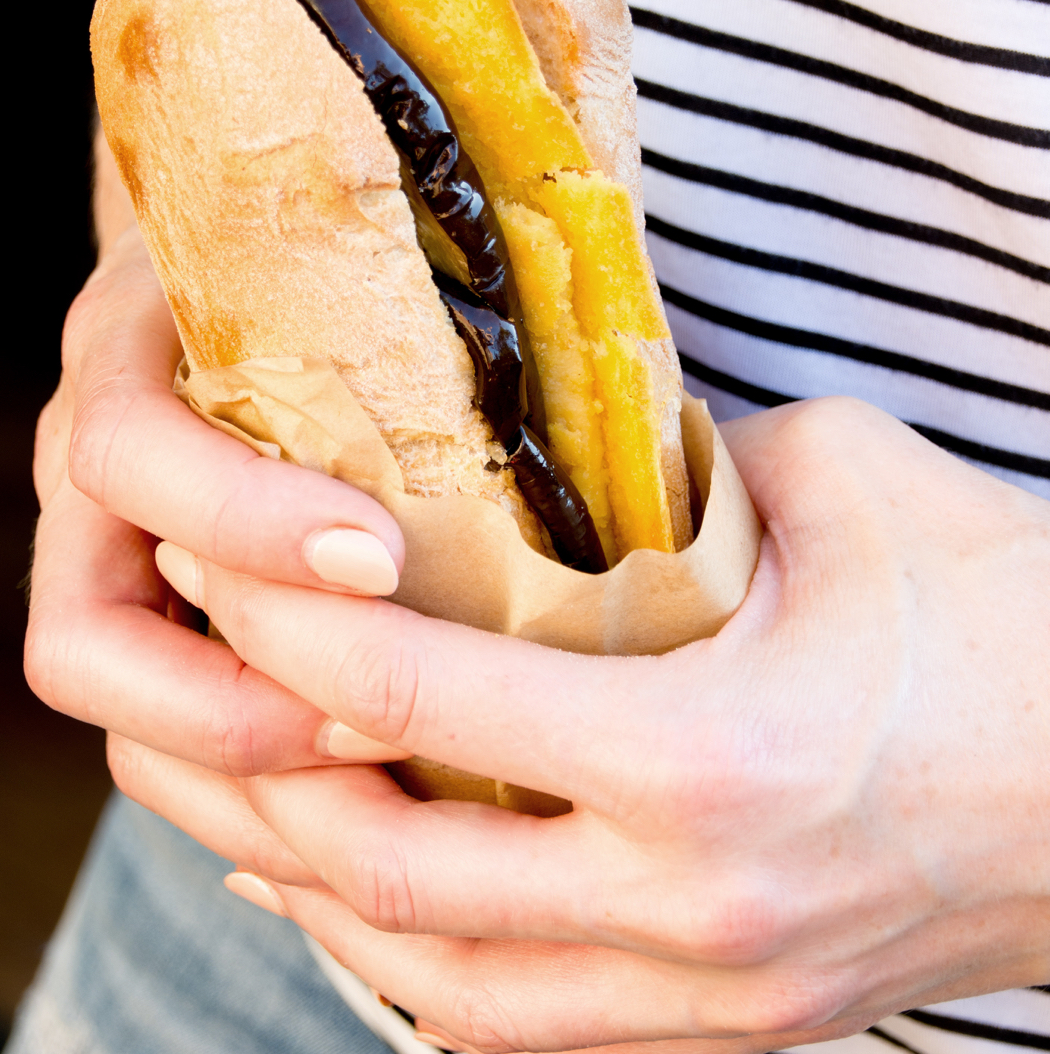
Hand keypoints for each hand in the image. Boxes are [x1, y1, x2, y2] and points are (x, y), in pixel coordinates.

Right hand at [26, 227, 408, 821]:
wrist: (235, 275)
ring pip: (128, 732)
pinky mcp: (165, 647)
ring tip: (395, 772)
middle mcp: (87, 492)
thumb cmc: (293, 266)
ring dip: (258, 780)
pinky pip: (180, 759)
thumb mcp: (319, 258)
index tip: (380, 558)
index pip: (125, 455)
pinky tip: (376, 793)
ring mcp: (111, 581)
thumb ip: (377, 312)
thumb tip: (572, 366)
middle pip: (82, 647)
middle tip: (383, 720)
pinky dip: (270, 802)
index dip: (242, 523)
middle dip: (233, 705)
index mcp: (120, 366)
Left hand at [112, 397, 1049, 1052]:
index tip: (215, 559)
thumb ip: (688, 467)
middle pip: (388, 867)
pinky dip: (415, 965)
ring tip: (238, 805)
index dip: (287, 627)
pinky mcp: (730, 1025)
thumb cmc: (1004, 611)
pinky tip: (369, 899)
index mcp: (705, 753)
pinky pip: (517, 1028)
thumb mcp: (846, 484)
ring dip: (314, 892)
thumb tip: (576, 449)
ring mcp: (706, 991)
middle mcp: (685, 901)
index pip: (418, 698)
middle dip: (250, 774)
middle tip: (190, 681)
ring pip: (434, 980)